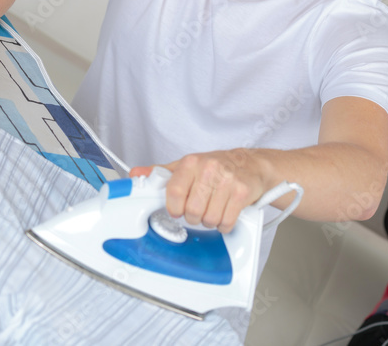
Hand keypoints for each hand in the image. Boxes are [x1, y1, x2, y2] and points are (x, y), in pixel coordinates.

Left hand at [146, 150, 266, 233]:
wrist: (251, 164)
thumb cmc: (217, 166)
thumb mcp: (188, 166)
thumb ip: (162, 173)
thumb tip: (136, 173)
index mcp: (191, 162)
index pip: (173, 192)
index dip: (174, 208)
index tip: (177, 210)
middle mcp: (209, 169)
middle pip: (192, 210)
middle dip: (194, 216)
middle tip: (200, 209)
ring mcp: (227, 181)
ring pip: (209, 219)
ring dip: (210, 221)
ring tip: (214, 209)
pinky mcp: (242, 192)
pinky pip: (226, 222)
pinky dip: (225, 224)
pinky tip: (226, 212)